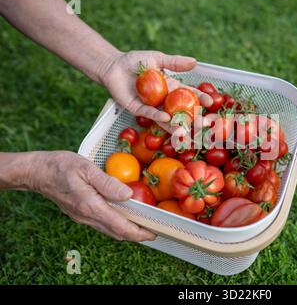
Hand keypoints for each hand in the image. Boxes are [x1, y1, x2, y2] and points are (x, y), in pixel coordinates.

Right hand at [29, 151, 155, 241]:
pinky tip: (124, 216)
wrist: (37, 172)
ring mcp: (82, 217)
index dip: (139, 233)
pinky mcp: (80, 214)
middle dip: (137, 234)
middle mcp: (87, 216)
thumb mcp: (86, 169)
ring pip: (109, 230)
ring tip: (143, 224)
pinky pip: (102, 224)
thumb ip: (107, 183)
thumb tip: (128, 195)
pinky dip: (116, 224)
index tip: (153, 232)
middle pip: (117, 233)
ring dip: (127, 231)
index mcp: (91, 206)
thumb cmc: (61, 166)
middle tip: (154, 229)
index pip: (120, 226)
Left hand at [98, 50, 212, 122]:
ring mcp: (151, 106)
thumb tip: (195, 62)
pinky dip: (158, 117)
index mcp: (171, 88)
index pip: (188, 95)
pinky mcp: (137, 109)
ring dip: (176, 125)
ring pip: (166, 118)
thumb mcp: (157, 59)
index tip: (210, 102)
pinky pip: (149, 114)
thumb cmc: (135, 61)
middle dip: (192, 118)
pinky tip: (166, 118)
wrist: (113, 65)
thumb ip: (175, 63)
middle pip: (180, 112)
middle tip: (204, 123)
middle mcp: (163, 100)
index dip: (199, 98)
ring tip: (186, 131)